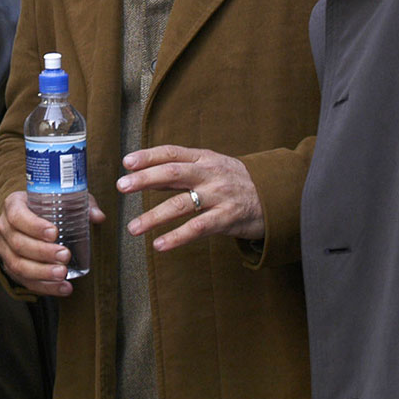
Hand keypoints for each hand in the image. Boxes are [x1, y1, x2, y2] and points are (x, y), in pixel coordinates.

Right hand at [0, 190, 104, 297]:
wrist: (29, 219)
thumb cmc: (48, 207)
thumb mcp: (63, 199)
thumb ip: (82, 205)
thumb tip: (98, 216)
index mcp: (13, 205)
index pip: (18, 216)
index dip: (34, 226)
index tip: (54, 233)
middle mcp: (4, 227)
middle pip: (19, 243)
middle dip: (43, 252)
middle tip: (65, 255)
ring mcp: (4, 249)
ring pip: (18, 265)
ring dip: (42, 272)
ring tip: (63, 274)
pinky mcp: (10, 267)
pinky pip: (25, 281)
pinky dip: (45, 287)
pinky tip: (63, 288)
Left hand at [118, 145, 264, 250]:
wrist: (277, 197)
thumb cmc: (236, 182)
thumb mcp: (211, 169)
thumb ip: (180, 173)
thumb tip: (145, 176)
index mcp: (205, 159)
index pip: (172, 153)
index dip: (148, 156)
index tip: (126, 162)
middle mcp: (210, 175)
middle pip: (173, 173)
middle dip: (144, 179)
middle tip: (121, 186)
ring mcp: (219, 196)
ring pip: (181, 205)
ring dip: (154, 216)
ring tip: (133, 228)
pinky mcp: (227, 218)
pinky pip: (198, 228)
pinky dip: (177, 237)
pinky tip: (159, 245)